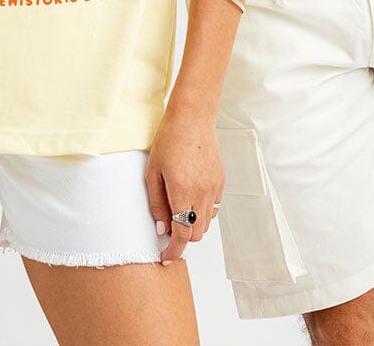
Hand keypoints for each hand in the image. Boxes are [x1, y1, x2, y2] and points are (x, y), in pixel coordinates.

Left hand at [145, 109, 223, 263]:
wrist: (193, 117)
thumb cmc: (169, 139)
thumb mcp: (153, 172)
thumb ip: (157, 204)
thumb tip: (161, 229)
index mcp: (183, 192)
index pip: (182, 235)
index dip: (174, 251)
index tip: (166, 257)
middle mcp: (202, 193)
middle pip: (196, 234)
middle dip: (182, 238)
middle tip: (167, 227)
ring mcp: (214, 187)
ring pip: (207, 223)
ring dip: (193, 225)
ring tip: (178, 209)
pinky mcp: (220, 181)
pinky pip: (214, 207)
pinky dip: (203, 212)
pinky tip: (191, 198)